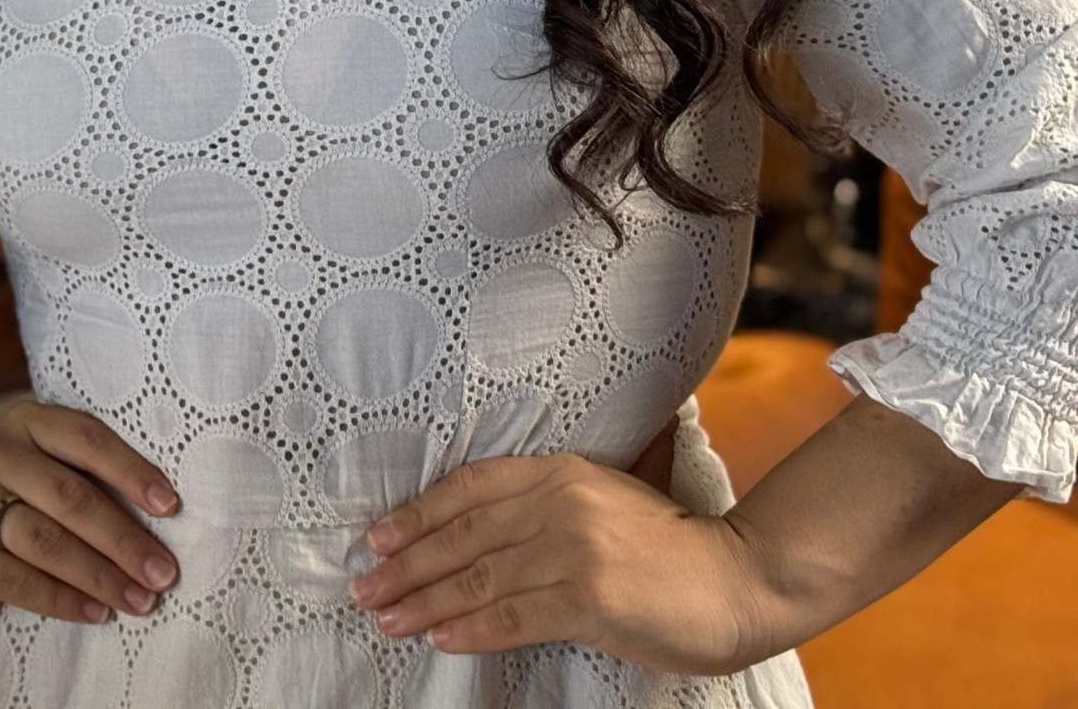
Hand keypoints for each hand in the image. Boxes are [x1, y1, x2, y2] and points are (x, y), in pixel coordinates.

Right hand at [0, 397, 182, 625]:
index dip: (130, 470)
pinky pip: (17, 580)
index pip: (85, 437)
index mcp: (26, 422)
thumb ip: (90, 480)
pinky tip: (96, 612)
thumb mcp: (48, 471)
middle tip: (163, 573)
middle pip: (68, 495)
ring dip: (100, 575)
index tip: (171, 506)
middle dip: (123, 539)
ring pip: (44, 540)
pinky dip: (64, 600)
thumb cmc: (20, 501)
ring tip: (139, 600)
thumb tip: (163, 520)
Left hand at [350, 453, 779, 672]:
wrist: (742, 578)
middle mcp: (559, 503)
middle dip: (406, 565)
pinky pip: (512, 615)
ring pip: (478, 578)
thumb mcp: (607, 496)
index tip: (378, 539)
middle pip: (462, 536)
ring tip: (388, 619)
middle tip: (366, 589)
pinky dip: (470, 629)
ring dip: (425, 603)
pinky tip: (440, 638)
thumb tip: (480, 520)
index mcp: (560, 470)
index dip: (417, 514)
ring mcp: (573, 550)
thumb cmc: (673, 545)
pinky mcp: (589, 598)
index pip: (468, 488)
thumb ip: (551, 498)